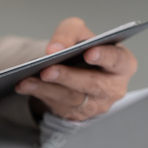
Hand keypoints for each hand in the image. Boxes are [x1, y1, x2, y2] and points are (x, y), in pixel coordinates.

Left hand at [15, 17, 136, 120]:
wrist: (73, 69)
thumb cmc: (82, 48)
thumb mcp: (77, 32)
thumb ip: (69, 33)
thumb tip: (55, 49)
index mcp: (122, 64)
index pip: (117, 60)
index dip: (104, 57)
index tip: (89, 53)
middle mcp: (114, 87)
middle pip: (91, 83)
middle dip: (67, 76)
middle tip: (47, 70)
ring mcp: (97, 105)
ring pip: (71, 98)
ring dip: (47, 88)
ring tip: (27, 79)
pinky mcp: (79, 115)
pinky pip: (58, 106)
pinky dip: (40, 95)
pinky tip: (25, 86)